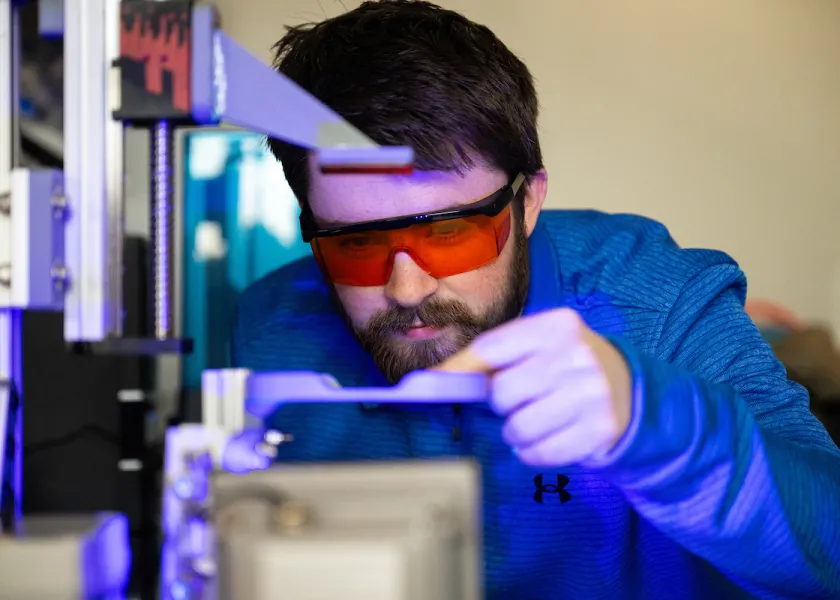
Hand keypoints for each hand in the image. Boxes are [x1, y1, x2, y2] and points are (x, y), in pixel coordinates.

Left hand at [435, 308, 632, 465]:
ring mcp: (592, 393)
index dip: (460, 368)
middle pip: (502, 391)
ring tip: (535, 419)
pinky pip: (539, 452)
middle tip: (519, 399)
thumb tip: (438, 377)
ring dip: (516, 431)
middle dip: (501, 402)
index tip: (436, 381)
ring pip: (517, 427)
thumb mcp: (537, 346)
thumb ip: (493, 356)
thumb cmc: (563, 365)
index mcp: (558, 325)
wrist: (627, 388)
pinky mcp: (600, 429)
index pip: (491, 348)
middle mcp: (577, 355)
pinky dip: (532, 451)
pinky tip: (548, 436)